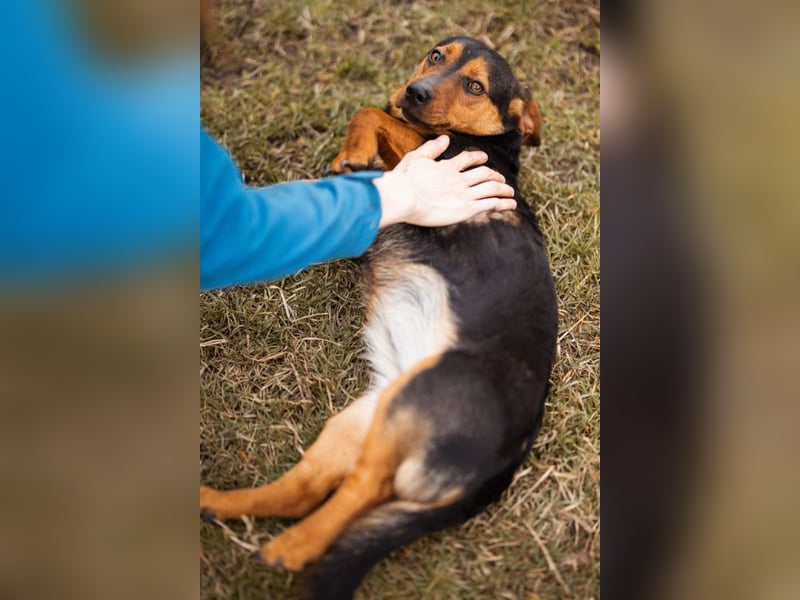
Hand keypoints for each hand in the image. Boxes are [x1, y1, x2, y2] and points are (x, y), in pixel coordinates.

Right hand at [373, 136, 515, 227]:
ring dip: (503, 190)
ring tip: (510, 193)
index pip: (467, 159)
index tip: (484, 158)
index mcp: (447, 167)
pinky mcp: (466, 209)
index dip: (478, 158)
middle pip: (484, 174)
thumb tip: (444, 138)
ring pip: (491, 188)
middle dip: (495, 176)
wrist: (404, 197)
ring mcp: (464, 193)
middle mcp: (459, 179)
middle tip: (501, 179)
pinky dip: (502, 204)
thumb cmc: (404, 179)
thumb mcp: (416, 157)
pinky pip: (490, 204)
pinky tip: (510, 205)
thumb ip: (432, 148)